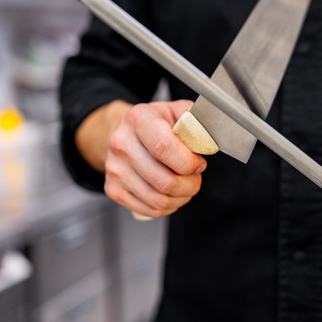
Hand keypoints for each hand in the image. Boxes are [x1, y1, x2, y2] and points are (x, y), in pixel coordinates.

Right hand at [102, 100, 206, 217]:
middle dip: (190, 185)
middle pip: (164, 181)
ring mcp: (115, 169)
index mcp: (138, 120)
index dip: (188, 162)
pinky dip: (168, 207)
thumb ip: (195, 122)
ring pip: (158, 200)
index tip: (199, 164)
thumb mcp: (176, 112)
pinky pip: (149, 210)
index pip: (163, 147)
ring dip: (181, 198)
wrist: (125, 133)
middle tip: (195, 178)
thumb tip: (208, 142)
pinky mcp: (113, 189)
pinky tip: (172, 195)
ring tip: (186, 186)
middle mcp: (121, 144)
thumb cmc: (154, 123)